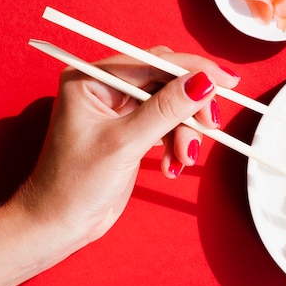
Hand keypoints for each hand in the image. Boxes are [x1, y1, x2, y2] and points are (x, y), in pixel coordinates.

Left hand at [14, 46, 239, 251]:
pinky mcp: (132, 132)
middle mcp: (105, 88)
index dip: (191, 69)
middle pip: (166, 82)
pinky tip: (171, 167)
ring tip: (182, 159)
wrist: (59, 224)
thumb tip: (203, 83)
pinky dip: (176, 145)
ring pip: (171, 107)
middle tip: (211, 126)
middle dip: (190, 106)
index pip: (151, 61)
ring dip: (184, 133)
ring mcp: (120, 111)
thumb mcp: (124, 144)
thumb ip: (165, 110)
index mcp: (91, 79)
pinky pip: (166, 127)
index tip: (225, 81)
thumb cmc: (74, 184)